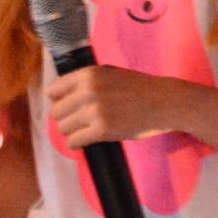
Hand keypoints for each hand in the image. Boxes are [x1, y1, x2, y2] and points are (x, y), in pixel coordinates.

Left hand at [45, 65, 183, 148]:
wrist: (164, 102)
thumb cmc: (138, 88)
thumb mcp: (110, 73)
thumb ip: (87, 81)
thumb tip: (63, 94)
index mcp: (88, 74)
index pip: (53, 91)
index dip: (59, 101)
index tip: (67, 108)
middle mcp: (88, 91)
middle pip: (57, 112)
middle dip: (65, 119)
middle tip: (77, 122)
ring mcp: (94, 111)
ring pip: (63, 128)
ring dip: (71, 132)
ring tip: (82, 132)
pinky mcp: (102, 130)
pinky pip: (74, 141)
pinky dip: (75, 144)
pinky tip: (82, 142)